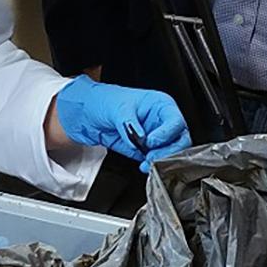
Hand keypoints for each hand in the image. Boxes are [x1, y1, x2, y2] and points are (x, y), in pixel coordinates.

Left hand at [54, 75, 191, 171]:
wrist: (86, 114)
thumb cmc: (104, 100)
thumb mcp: (117, 107)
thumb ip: (129, 123)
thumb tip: (140, 137)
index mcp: (160, 105)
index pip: (175, 121)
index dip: (167, 133)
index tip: (151, 140)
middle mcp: (160, 121)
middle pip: (179, 139)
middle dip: (169, 150)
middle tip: (152, 156)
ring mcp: (154, 136)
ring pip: (170, 152)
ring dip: (161, 160)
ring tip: (147, 163)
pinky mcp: (145, 150)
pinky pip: (155, 160)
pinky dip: (152, 165)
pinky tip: (144, 166)